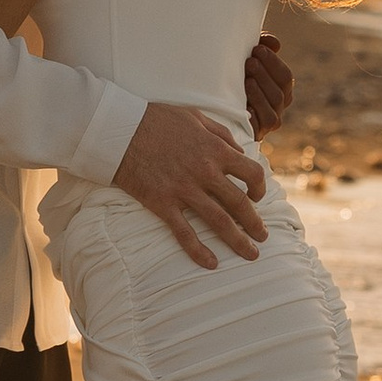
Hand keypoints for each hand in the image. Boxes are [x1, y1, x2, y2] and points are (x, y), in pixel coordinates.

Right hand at [114, 102, 269, 268]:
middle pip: (239, 203)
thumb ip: (220, 133)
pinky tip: (211, 263)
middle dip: (254, 223)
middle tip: (262, 237)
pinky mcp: (162, 203)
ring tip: (250, 254)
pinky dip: (199, 251)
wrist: (119, 129)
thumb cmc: (156, 120)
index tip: (257, 196)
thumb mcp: (195, 117)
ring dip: (238, 240)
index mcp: (215, 150)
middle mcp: (205, 172)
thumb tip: (240, 151)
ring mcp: (183, 190)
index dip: (259, 187)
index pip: (251, 173)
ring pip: (219, 221)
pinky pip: (184, 232)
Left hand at [243, 32, 293, 138]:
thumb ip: (262, 47)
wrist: (213, 103)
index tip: (257, 49)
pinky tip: (244, 106)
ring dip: (259, 95)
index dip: (273, 63)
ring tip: (247, 81)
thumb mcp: (247, 58)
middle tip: (250, 62)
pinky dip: (252, 118)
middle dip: (265, 76)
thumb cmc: (233, 74)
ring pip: (271, 113)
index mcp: (280, 89)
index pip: (285, 77)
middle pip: (279, 94)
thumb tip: (275, 43)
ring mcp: (267, 124)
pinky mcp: (254, 135)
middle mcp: (277, 107)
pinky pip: (257, 128)